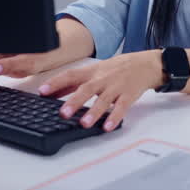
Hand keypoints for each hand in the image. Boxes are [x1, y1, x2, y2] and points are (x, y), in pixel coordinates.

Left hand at [39, 51, 164, 131]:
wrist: (147, 63)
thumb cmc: (118, 68)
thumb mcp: (95, 71)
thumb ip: (73, 82)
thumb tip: (51, 92)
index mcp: (92, 72)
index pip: (71, 75)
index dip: (56, 83)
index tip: (42, 91)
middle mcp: (103, 78)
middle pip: (86, 89)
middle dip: (74, 101)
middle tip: (62, 113)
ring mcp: (116, 86)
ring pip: (104, 99)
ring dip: (93, 112)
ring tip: (84, 124)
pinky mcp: (129, 95)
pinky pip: (122, 107)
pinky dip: (114, 117)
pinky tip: (108, 126)